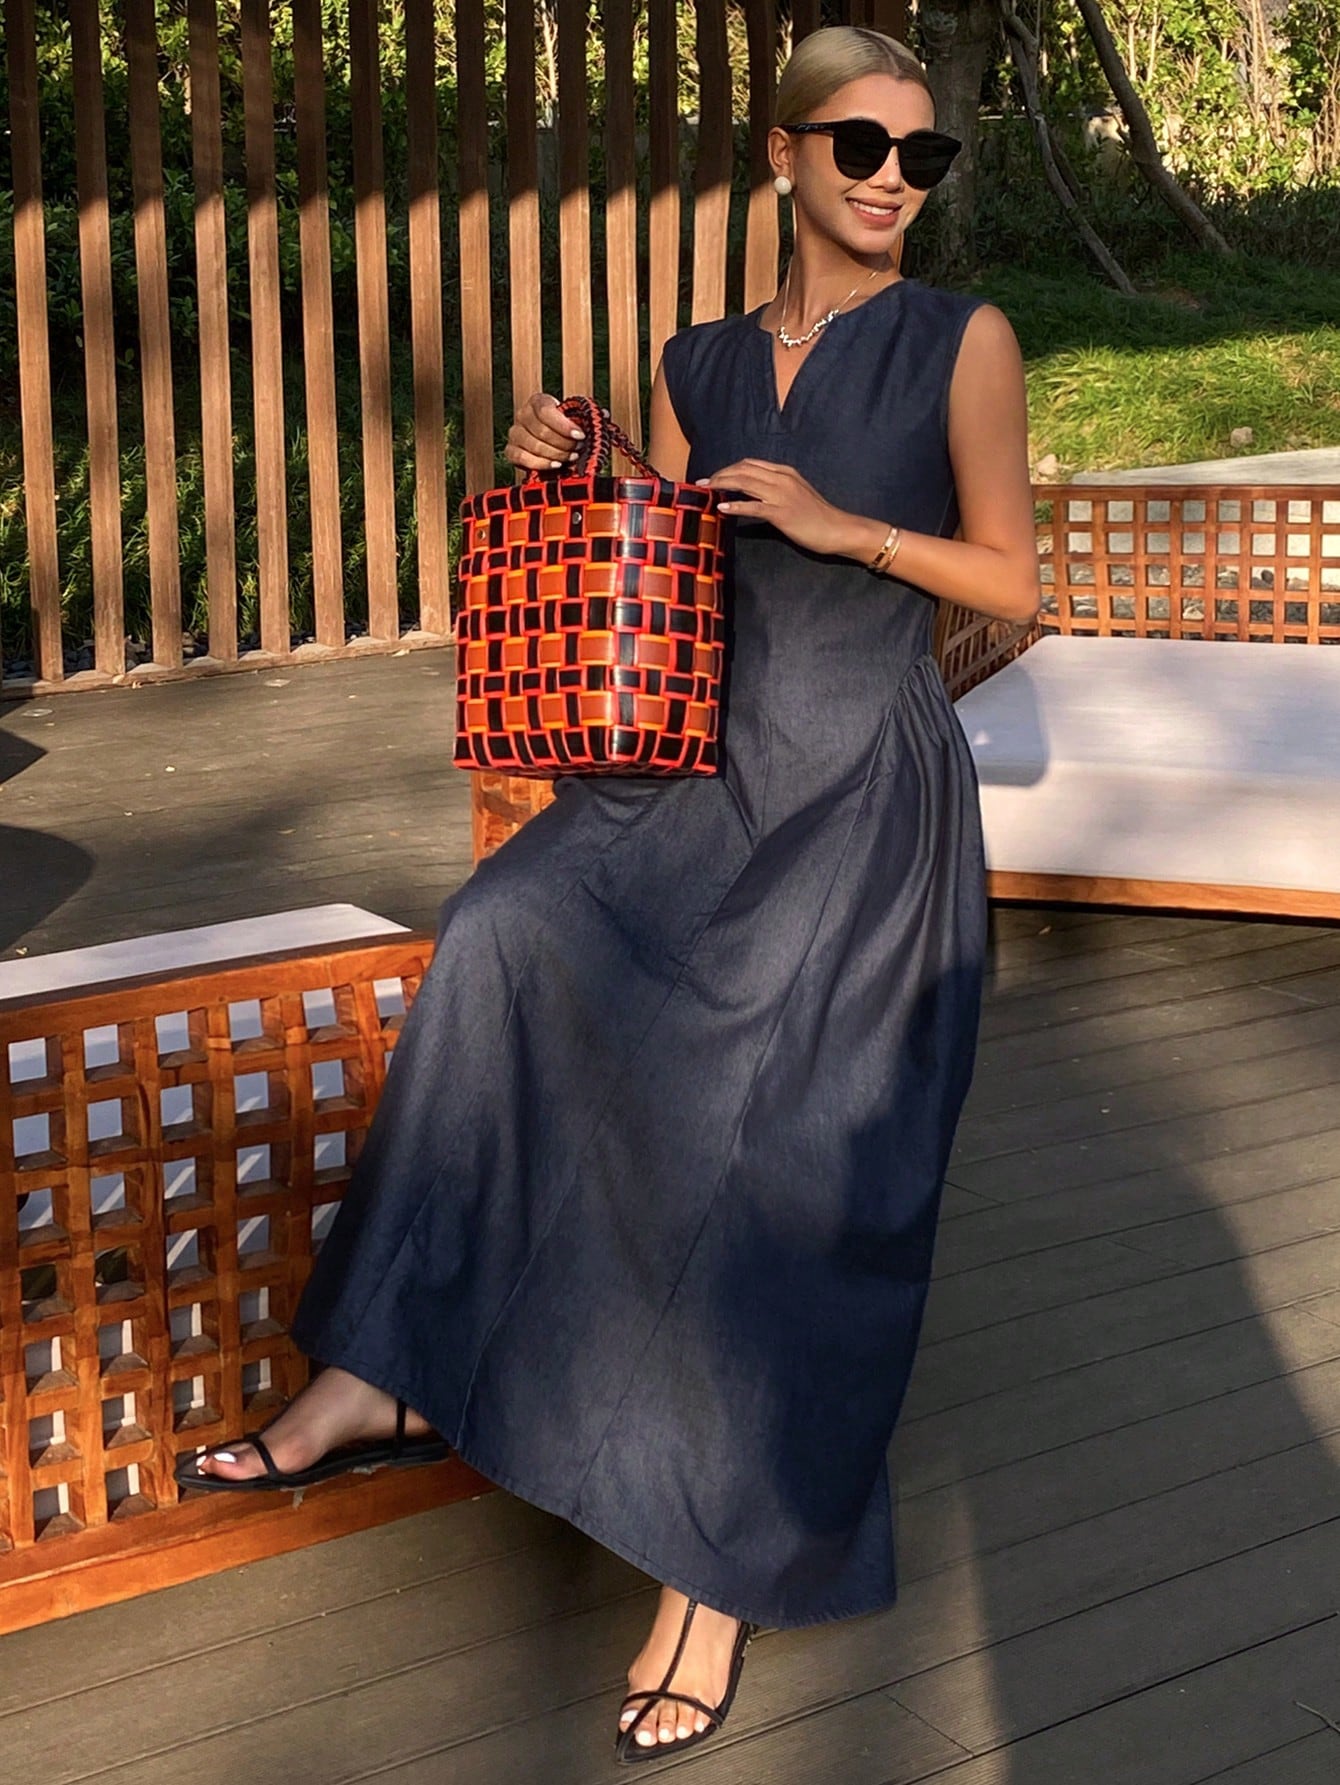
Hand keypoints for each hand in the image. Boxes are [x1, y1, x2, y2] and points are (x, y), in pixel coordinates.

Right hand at [505, 393, 585, 472]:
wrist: (549, 440)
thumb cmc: (563, 427)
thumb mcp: (575, 417)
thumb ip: (588, 416)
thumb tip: (604, 414)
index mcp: (537, 401)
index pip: (545, 411)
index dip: (564, 425)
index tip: (580, 435)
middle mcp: (522, 415)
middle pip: (541, 431)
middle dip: (564, 443)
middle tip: (578, 448)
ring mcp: (515, 433)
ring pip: (534, 446)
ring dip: (556, 454)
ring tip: (571, 457)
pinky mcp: (510, 451)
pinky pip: (522, 458)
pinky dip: (541, 463)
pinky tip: (556, 464)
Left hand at [697, 460, 861, 557]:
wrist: (838, 529)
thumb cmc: (817, 516)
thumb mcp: (796, 495)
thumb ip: (777, 490)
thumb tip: (755, 495)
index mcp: (785, 472)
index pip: (750, 464)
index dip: (729, 468)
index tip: (714, 477)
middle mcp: (781, 479)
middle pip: (743, 470)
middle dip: (720, 475)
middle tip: (702, 483)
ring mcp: (781, 495)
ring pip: (745, 483)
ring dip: (722, 485)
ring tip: (706, 491)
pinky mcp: (781, 513)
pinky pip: (753, 506)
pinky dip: (735, 506)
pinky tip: (722, 508)